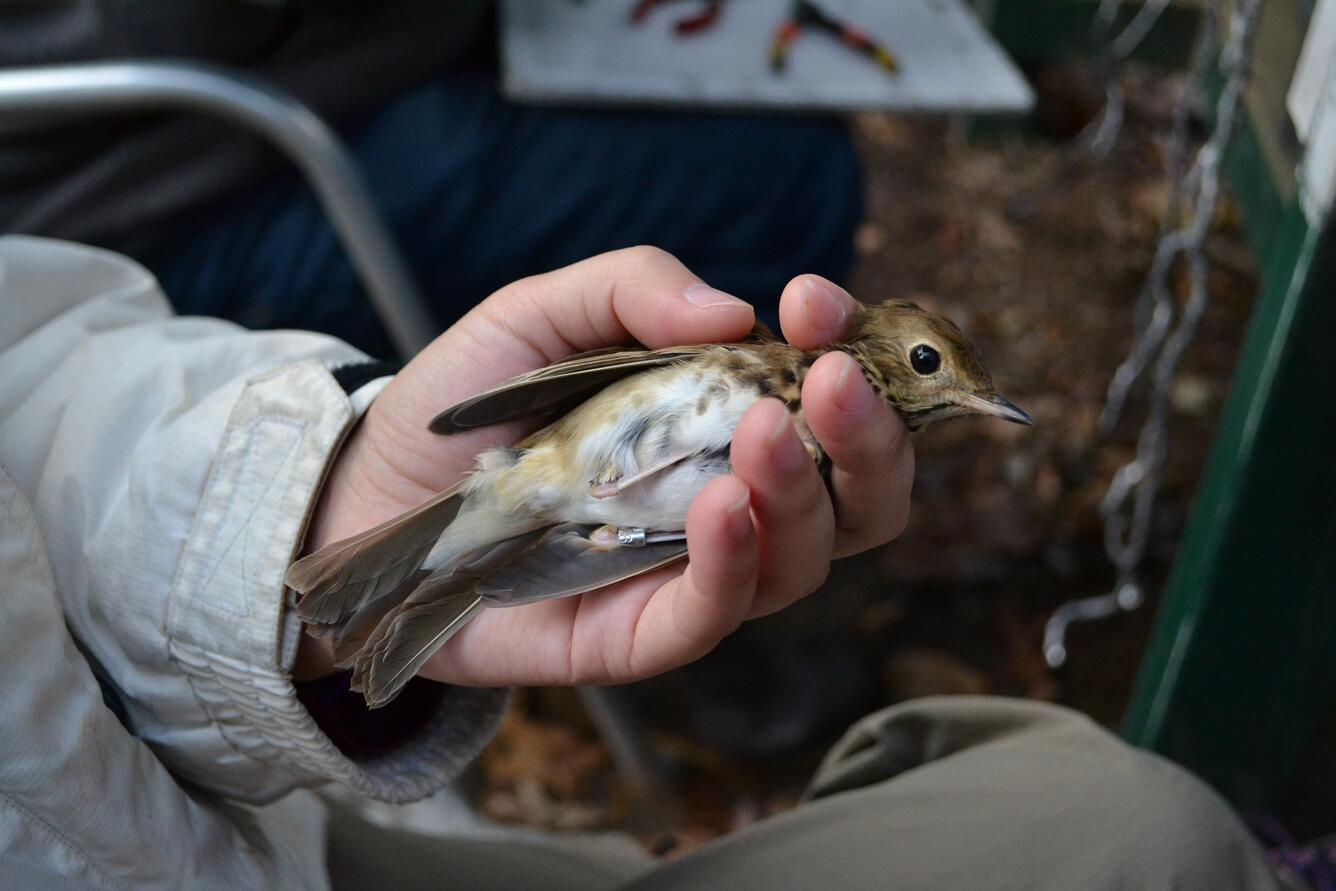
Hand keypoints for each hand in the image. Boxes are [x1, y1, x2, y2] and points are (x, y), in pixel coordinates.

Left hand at [295, 246, 913, 685]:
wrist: (371, 496)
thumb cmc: (469, 409)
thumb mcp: (537, 315)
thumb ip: (627, 291)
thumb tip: (731, 310)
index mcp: (726, 417)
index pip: (832, 396)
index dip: (849, 347)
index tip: (812, 303)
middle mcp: (732, 496)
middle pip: (858, 494)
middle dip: (869, 436)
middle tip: (831, 381)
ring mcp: (692, 570)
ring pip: (806, 557)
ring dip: (804, 493)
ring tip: (763, 433)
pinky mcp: (640, 633)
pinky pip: (716, 614)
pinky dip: (734, 563)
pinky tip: (721, 506)